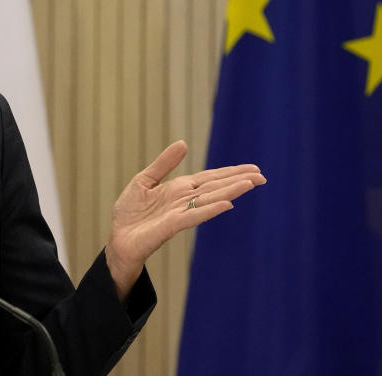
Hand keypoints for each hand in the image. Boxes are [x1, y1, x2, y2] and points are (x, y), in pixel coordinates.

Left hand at [104, 140, 265, 299]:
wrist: (118, 238)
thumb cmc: (131, 213)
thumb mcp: (144, 181)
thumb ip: (164, 164)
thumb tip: (183, 143)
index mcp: (180, 189)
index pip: (210, 178)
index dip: (230, 172)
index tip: (254, 168)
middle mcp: (184, 200)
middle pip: (215, 188)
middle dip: (238, 181)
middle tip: (263, 176)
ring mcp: (180, 213)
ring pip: (210, 200)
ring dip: (230, 192)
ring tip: (250, 184)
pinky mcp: (170, 226)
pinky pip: (193, 216)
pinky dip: (210, 210)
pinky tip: (227, 205)